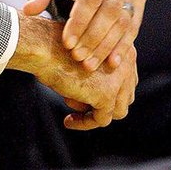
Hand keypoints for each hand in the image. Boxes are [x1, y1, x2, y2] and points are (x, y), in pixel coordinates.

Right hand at [9, 13, 137, 129]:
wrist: (43, 46)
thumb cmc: (53, 46)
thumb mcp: (81, 55)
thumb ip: (96, 71)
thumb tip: (93, 102)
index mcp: (121, 45)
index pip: (127, 79)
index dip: (111, 91)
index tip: (90, 98)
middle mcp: (127, 60)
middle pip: (126, 96)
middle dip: (105, 105)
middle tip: (83, 109)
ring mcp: (119, 78)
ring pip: (116, 111)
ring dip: (95, 115)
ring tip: (74, 115)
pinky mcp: (107, 94)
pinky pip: (101, 120)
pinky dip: (85, 123)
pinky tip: (68, 121)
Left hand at [22, 0, 145, 72]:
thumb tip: (29, 10)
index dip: (79, 22)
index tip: (67, 43)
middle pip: (111, 10)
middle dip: (93, 38)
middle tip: (77, 57)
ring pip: (125, 21)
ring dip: (107, 46)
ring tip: (89, 63)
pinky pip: (134, 26)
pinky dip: (122, 46)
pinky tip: (111, 62)